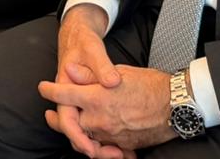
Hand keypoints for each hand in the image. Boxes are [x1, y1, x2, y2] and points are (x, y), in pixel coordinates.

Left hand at [40, 63, 175, 154]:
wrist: (176, 106)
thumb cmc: (150, 85)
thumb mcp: (119, 73)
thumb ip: (91, 75)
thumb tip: (70, 72)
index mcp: (98, 97)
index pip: (65, 95)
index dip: (50, 91)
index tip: (43, 88)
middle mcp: (101, 119)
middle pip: (69, 123)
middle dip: (57, 120)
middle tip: (50, 115)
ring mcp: (111, 135)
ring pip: (85, 137)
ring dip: (75, 133)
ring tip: (70, 127)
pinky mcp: (122, 145)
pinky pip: (102, 146)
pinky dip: (95, 142)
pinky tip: (93, 138)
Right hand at [41, 4, 122, 156]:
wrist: (78, 36)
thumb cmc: (83, 43)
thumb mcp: (92, 50)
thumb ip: (101, 68)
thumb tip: (111, 82)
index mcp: (67, 88)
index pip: (68, 120)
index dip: (79, 137)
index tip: (91, 150)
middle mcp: (71, 100)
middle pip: (77, 133)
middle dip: (94, 149)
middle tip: (117, 155)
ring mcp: (79, 104)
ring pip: (87, 133)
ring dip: (103, 146)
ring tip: (124, 153)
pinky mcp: (89, 105)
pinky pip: (95, 127)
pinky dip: (107, 138)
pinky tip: (125, 145)